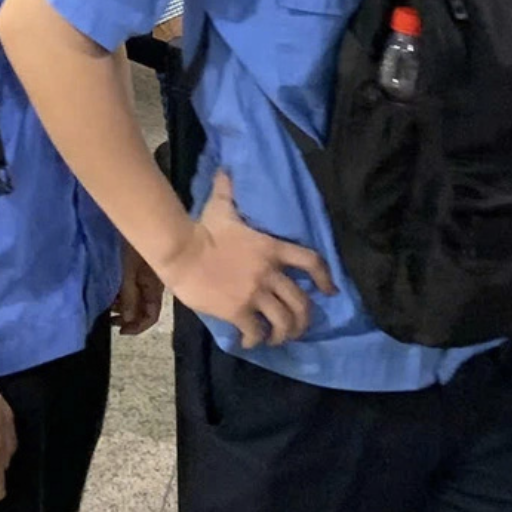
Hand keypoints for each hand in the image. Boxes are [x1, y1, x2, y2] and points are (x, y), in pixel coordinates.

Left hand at [114, 242, 164, 335]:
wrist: (136, 222)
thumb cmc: (132, 248)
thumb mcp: (129, 273)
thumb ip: (129, 297)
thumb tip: (127, 320)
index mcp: (155, 289)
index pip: (151, 316)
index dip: (138, 327)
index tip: (120, 331)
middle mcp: (153, 286)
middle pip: (143, 310)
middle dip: (128, 318)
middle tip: (110, 320)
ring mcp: (146, 277)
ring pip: (137, 300)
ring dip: (123, 306)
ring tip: (108, 307)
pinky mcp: (138, 269)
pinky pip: (132, 289)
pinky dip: (122, 295)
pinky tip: (111, 293)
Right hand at [152, 169, 334, 347]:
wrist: (180, 252)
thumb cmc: (202, 229)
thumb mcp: (221, 206)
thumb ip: (229, 190)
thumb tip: (226, 168)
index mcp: (272, 248)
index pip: (311, 261)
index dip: (326, 278)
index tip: (330, 291)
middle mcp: (269, 273)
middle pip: (301, 302)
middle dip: (303, 320)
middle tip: (298, 328)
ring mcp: (255, 293)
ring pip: (283, 321)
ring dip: (284, 334)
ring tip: (276, 339)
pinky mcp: (238, 310)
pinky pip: (255, 331)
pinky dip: (255, 340)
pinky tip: (250, 343)